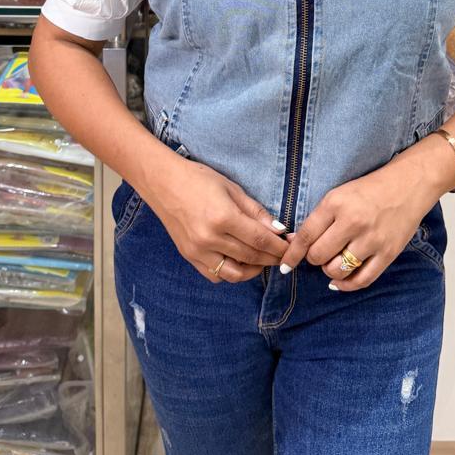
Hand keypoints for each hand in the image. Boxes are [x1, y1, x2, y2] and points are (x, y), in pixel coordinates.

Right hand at [147, 158, 289, 283]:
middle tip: (285, 255)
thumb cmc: (198, 179)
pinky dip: (231, 273)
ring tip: (264, 260)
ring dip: (254, 270)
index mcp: (223, 217)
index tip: (291, 247)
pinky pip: (216, 275)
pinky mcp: (189, 256)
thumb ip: (255, 211)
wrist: (162, 182)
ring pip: (235, 273)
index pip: (260, 239)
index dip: (279, 246)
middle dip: (272, 258)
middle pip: (251, 256)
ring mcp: (197, 251)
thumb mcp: (231, 188)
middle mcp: (210, 238)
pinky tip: (240, 262)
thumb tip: (279, 229)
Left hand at [276, 159, 441, 291]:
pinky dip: (347, 285)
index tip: (285, 265)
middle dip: (314, 259)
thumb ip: (318, 218)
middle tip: (319, 253)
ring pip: (337, 270)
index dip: (292, 254)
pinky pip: (362, 280)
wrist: (408, 185)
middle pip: (318, 256)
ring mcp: (372, 239)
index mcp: (336, 203)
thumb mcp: (339, 194)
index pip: (306, 235)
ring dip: (330, 271)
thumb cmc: (370, 189)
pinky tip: (341, 281)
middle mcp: (353, 222)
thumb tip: (294, 242)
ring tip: (334, 261)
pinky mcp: (388, 253)